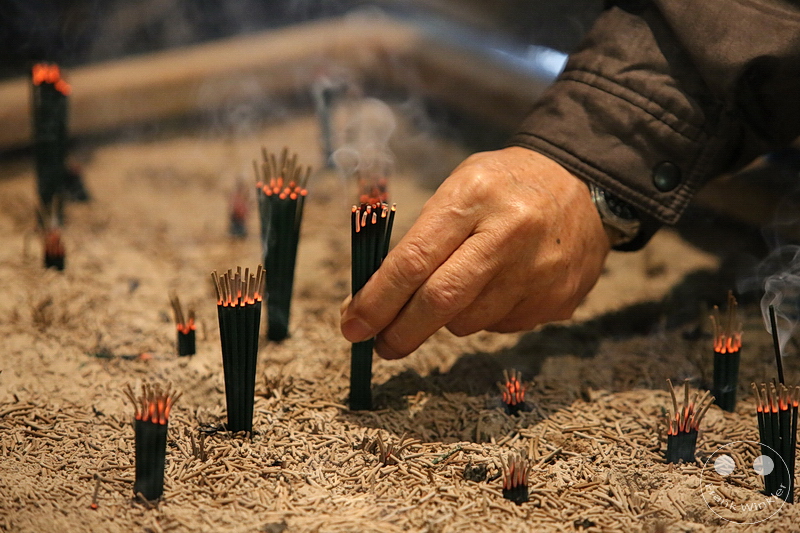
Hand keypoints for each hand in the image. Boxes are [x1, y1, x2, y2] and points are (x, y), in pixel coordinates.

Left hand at [340, 146, 609, 358]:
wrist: (585, 188)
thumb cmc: (503, 187)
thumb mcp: (458, 188)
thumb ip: (420, 240)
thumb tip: (374, 301)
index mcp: (474, 197)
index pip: (414, 260)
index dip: (377, 301)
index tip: (352, 326)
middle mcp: (510, 234)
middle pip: (441, 302)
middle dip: (401, 332)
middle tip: (381, 345)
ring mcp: (539, 272)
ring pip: (468, 322)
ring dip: (446, 320)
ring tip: (457, 290)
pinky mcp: (558, 300)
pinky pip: (501, 326)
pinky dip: (484, 316)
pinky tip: (498, 286)